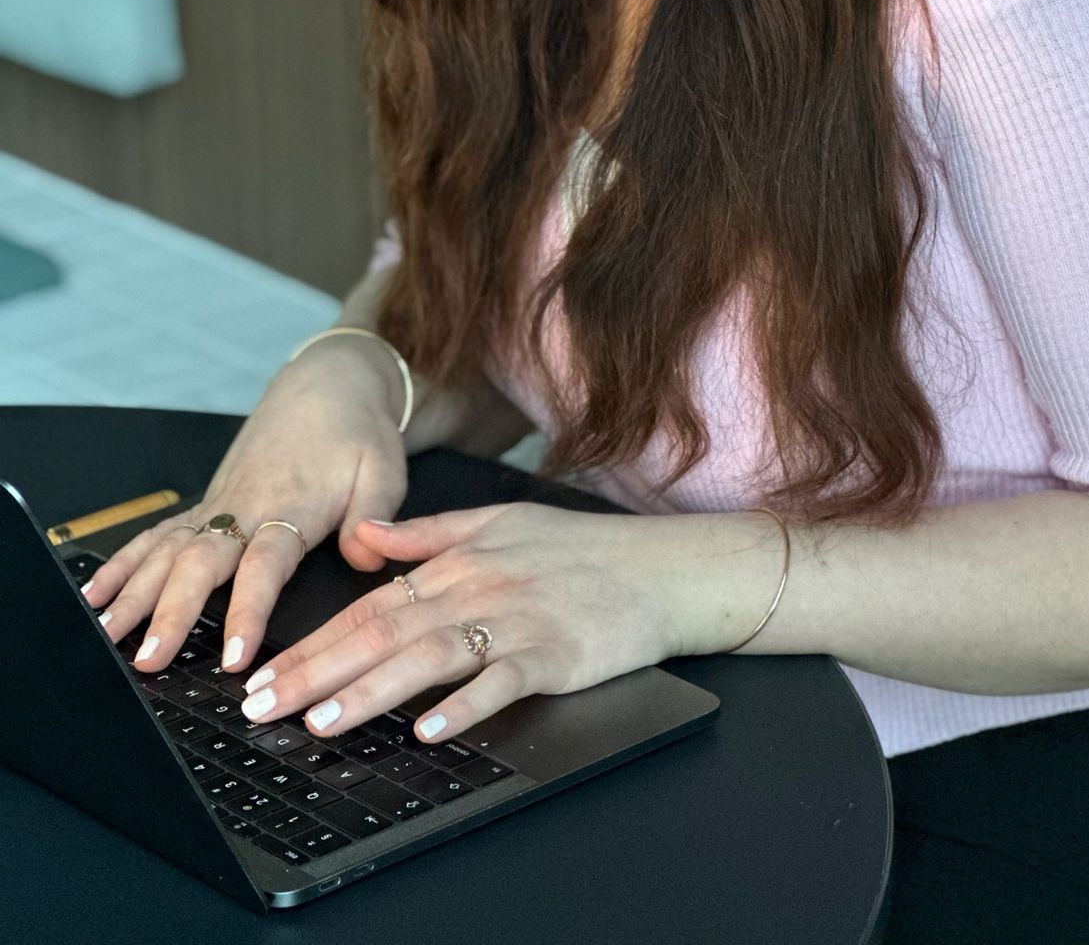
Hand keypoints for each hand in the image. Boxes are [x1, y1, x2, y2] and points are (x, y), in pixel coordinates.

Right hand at [76, 339, 408, 675]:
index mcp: (291, 505)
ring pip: (167, 551)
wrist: (328, 384)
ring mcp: (218, 504)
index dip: (246, 612)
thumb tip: (364, 557)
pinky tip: (97, 596)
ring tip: (105, 637)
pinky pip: (157, 535)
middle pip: (200, 563)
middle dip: (169, 613)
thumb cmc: (358, 432)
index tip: (232, 657)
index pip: (264, 566)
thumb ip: (375, 516)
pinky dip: (123, 564)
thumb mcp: (385, 469)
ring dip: (134, 594)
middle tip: (148, 661)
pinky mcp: (205, 502)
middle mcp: (244, 506)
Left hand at [237, 501, 684, 746]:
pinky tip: (431, 729)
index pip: (369, 606)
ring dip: (371, 691)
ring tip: (321, 721)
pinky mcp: (555, 653)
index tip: (262, 674)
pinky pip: (502, 681)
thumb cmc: (583, 551)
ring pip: (429, 657)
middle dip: (316, 671)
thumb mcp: (500, 523)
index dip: (312, 641)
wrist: (662, 568)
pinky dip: (466, 704)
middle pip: (383, 633)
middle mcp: (478, 588)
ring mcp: (516, 621)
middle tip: (261, 707)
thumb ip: (428, 533)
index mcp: (459, 563)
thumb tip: (365, 533)